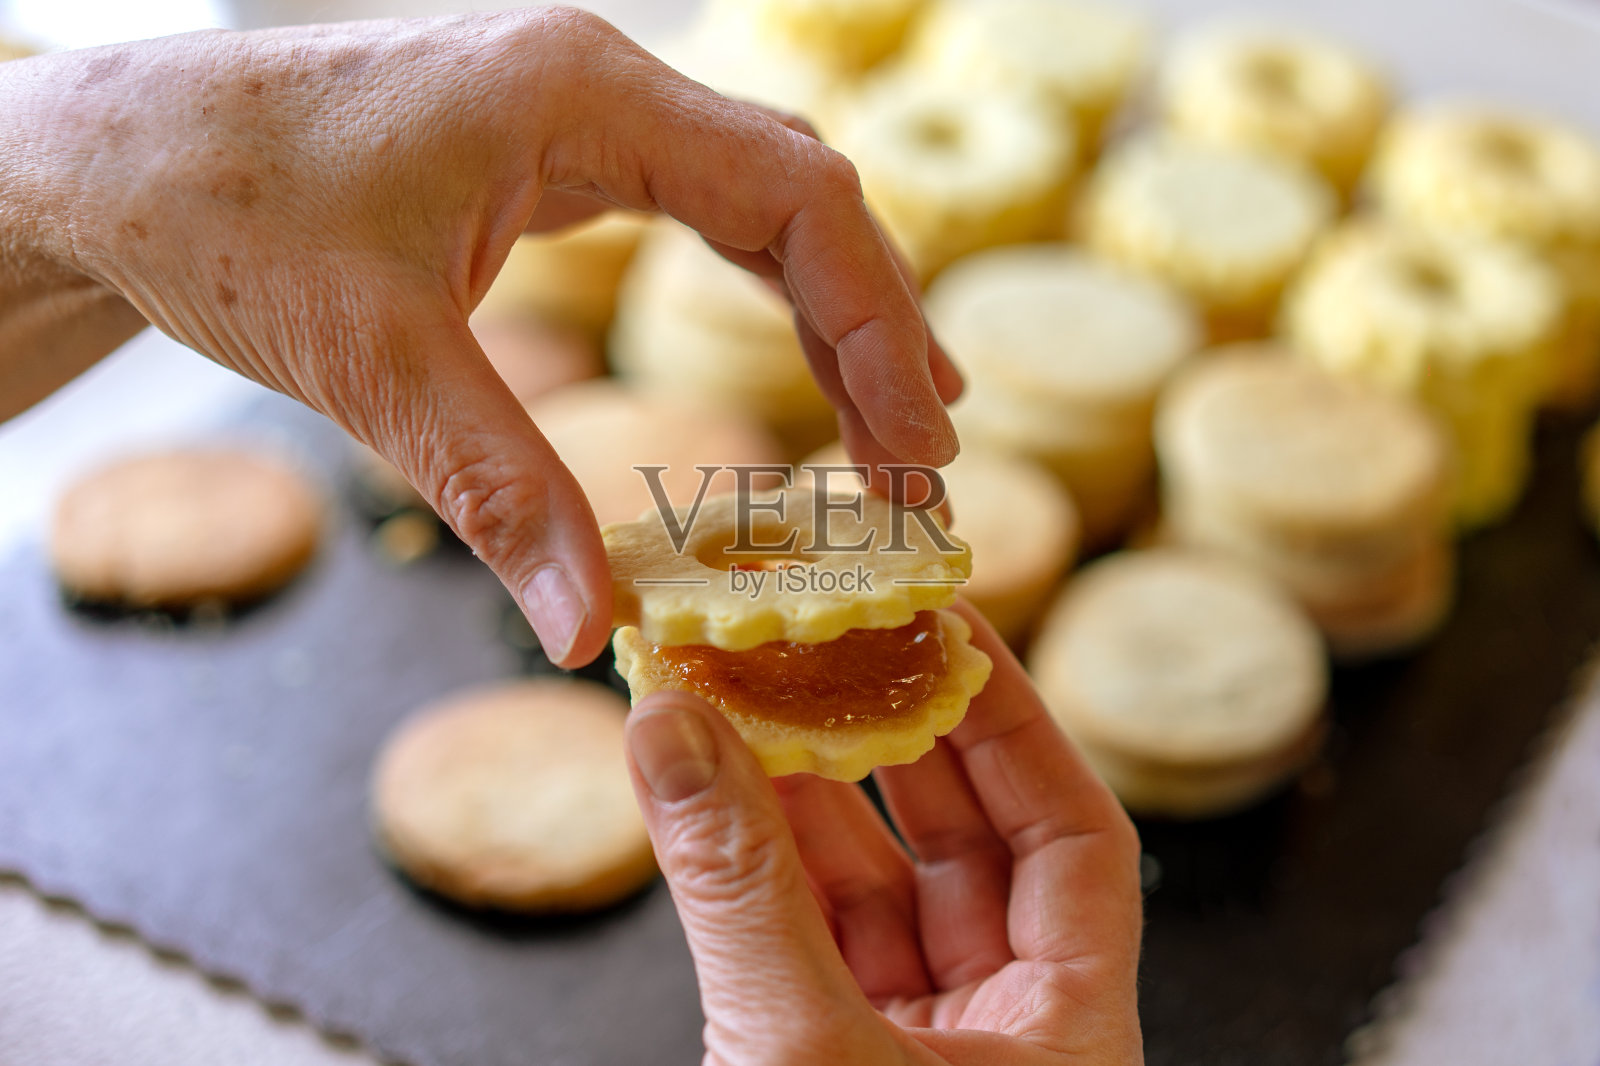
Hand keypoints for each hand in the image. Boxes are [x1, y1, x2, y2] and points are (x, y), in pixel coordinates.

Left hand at [0, 9, 960, 664]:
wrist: (123, 164)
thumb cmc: (227, 218)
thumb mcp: (373, 363)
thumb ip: (499, 490)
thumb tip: (594, 635)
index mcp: (580, 95)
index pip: (795, 196)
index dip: (876, 321)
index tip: (916, 440)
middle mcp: (602, 85)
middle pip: (804, 193)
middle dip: (879, 322)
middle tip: (926, 455)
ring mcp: (582, 113)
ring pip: (765, 199)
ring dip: (838, 307)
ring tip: (900, 418)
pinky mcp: (555, 153)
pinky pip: (704, 210)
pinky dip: (768, 291)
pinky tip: (803, 356)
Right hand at [625, 602, 1144, 1064]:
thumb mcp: (805, 1050)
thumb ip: (742, 890)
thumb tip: (672, 728)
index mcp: (1068, 1029)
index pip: (1073, 836)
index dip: (1017, 721)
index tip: (950, 626)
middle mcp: (1001, 1031)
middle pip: (965, 844)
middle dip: (893, 738)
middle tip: (835, 638)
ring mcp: (910, 1053)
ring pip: (865, 891)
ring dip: (800, 797)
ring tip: (745, 695)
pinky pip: (796, 941)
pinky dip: (751, 870)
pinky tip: (703, 792)